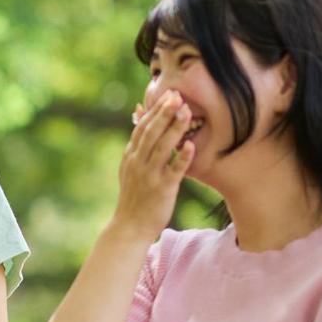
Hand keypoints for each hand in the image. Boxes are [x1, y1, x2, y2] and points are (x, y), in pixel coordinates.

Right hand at [109, 89, 194, 239]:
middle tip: (178, 95)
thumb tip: (138, 114)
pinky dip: (182, 157)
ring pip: (162, 147)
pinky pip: (173, 170)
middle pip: (152, 132)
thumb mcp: (130, 167)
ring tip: (187, 112)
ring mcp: (149, 175)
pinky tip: (192, 145)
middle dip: (165, 113)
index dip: (155, 110)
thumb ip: (137, 143)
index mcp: (131, 156)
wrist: (130, 226)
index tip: (168, 95)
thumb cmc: (135, 196)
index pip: (142, 127)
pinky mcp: (162, 189)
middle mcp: (138, 163)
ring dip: (175, 128)